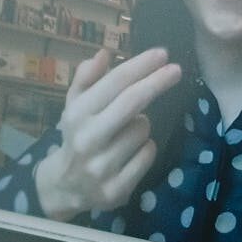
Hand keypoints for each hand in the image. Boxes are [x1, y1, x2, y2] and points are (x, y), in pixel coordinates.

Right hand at [31, 47, 182, 221]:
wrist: (65, 185)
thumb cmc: (77, 135)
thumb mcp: (75, 105)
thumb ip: (87, 78)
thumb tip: (104, 54)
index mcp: (77, 114)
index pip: (114, 83)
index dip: (141, 66)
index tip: (162, 54)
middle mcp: (88, 139)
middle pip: (132, 102)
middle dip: (156, 82)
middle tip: (176, 70)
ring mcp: (102, 166)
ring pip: (143, 129)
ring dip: (142, 125)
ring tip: (126, 132)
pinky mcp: (117, 188)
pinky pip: (148, 154)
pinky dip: (145, 149)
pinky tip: (130, 152)